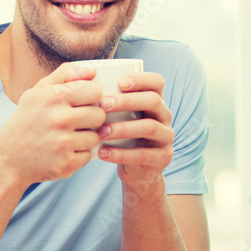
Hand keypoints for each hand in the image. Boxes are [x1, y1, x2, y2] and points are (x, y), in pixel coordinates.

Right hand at [0, 62, 104, 184]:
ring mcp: (62, 143)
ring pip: (95, 136)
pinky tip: (63, 152)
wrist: (7, 159)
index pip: (95, 91)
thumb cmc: (27, 120)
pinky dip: (78, 154)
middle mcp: (59, 118)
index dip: (91, 97)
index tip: (81, 102)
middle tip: (74, 122)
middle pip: (99, 115)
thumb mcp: (38, 92)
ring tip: (66, 137)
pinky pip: (88, 155)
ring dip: (84, 138)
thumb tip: (92, 71)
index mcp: (54, 96)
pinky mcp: (66, 163)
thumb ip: (65, 74)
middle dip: (90, 119)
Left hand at [95, 71, 173, 189]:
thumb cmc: (121, 137)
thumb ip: (108, 100)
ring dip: (123, 128)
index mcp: (155, 101)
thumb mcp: (119, 118)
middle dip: (128, 101)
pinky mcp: (162, 158)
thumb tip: (84, 80)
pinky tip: (103, 153)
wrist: (136, 171)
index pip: (157, 82)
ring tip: (101, 133)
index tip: (119, 82)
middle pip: (153, 101)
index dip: (141, 79)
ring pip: (150, 127)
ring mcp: (166, 137)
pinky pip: (143, 154)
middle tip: (103, 105)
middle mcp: (165, 116)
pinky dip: (121, 154)